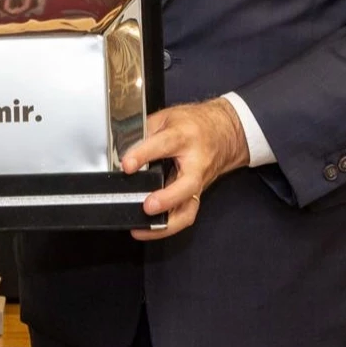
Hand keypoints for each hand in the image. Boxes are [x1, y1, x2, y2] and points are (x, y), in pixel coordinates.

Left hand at [121, 99, 249, 240]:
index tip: (127, 165)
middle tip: (147, 206)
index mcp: (184, 136)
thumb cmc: (195, 124)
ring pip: (189, 209)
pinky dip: (168, 227)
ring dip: (167, 224)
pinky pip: (185, 216)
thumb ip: (144, 131)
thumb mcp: (167, 116)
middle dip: (166, 199)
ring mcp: (198, 182)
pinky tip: (150, 229)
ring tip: (143, 228)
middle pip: (186, 185)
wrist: (224, 133)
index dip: (143, 155)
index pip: (163, 145)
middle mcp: (195, 162)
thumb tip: (121, 147)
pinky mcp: (196, 195)